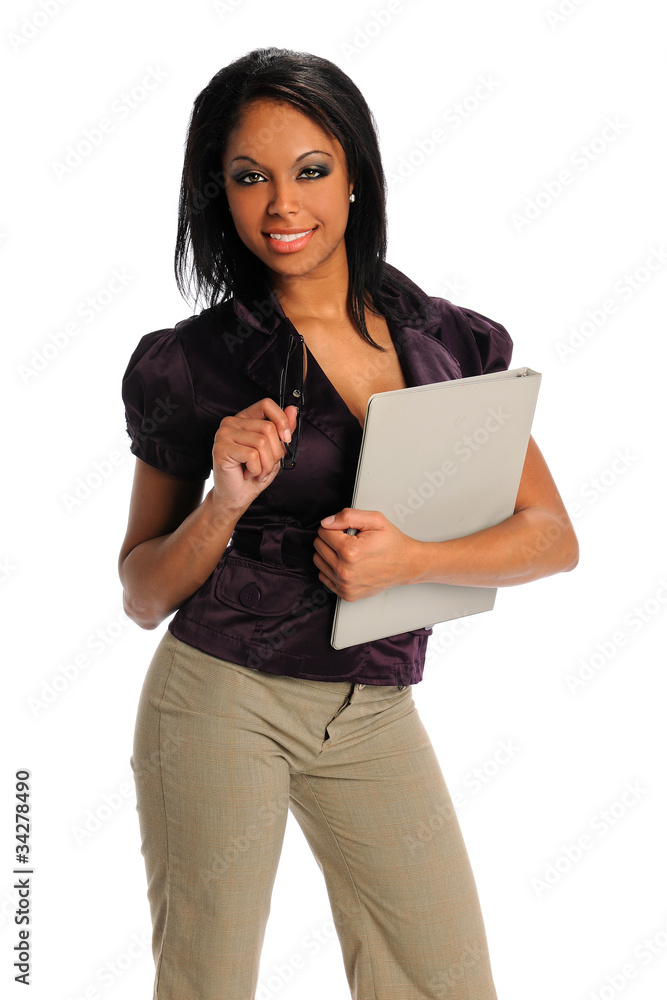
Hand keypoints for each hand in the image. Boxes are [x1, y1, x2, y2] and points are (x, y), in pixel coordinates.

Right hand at [211, 399, 297, 514]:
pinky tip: (248, 474)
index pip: (266, 404)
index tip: (286, 439)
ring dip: (266, 464)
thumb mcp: (274, 450)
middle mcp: (231, 422)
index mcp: (244, 419)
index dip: (281, 420)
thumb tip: (292, 409)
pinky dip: (256, 470)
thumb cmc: (254, 473)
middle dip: (275, 453)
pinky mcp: (220, 448)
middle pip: (268, 427)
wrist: (236, 496)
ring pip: (261, 442)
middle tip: (266, 466)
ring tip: (258, 472)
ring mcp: (223, 434)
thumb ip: (283, 429)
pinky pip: (252, 455)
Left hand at [313, 508, 417, 600]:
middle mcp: (345, 570)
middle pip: (318, 546)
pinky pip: (324, 577)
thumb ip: (347, 516)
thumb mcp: (374, 520)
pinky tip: (346, 563)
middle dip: (331, 539)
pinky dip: (331, 568)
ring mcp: (345, 585)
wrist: (407, 564)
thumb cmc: (392, 543)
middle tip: (349, 539)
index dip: (335, 527)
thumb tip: (326, 522)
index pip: (323, 531)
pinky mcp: (346, 594)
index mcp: (350, 551)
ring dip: (329, 553)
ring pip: (318, 561)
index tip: (347, 530)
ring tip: (348, 551)